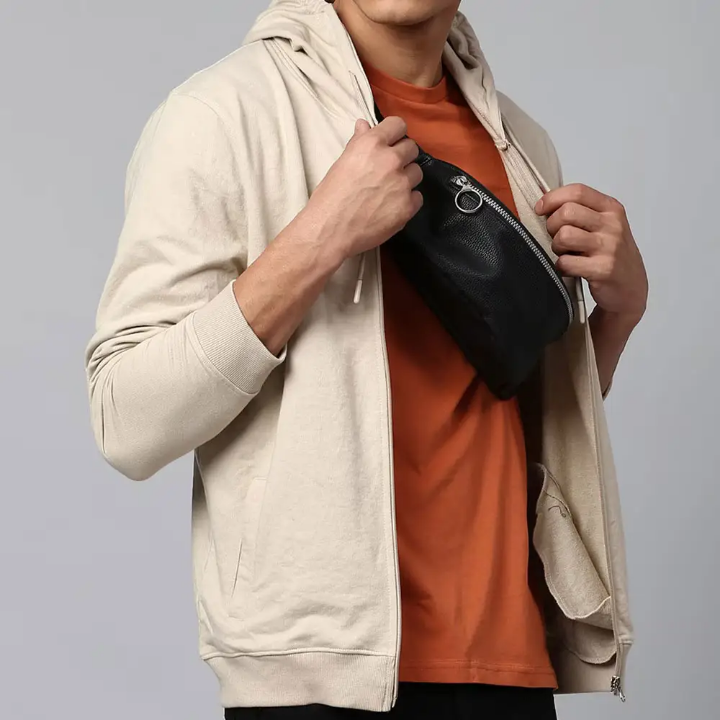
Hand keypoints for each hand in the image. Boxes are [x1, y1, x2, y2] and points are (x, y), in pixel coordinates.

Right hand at [301, 116, 423, 266]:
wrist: (329, 231)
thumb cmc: (329, 197)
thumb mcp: (341, 163)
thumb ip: (358, 143)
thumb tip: (364, 125)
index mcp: (371, 144)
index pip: (398, 125)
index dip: (394, 134)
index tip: (390, 143)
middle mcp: (391, 160)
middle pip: (411, 149)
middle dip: (402, 157)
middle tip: (389, 170)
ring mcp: (402, 184)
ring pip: (417, 173)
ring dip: (407, 179)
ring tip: (390, 191)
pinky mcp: (407, 206)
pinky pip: (417, 197)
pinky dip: (408, 201)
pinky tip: (392, 207)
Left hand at [535, 183, 647, 325]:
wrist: (630, 288)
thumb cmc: (611, 255)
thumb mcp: (603, 226)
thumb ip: (581, 212)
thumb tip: (546, 204)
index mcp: (611, 209)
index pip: (577, 191)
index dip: (552, 198)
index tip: (541, 209)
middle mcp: (612, 225)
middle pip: (566, 212)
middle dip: (552, 226)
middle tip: (557, 238)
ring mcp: (609, 247)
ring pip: (564, 236)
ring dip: (556, 247)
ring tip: (565, 253)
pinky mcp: (603, 269)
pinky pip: (566, 262)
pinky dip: (561, 267)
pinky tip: (570, 268)